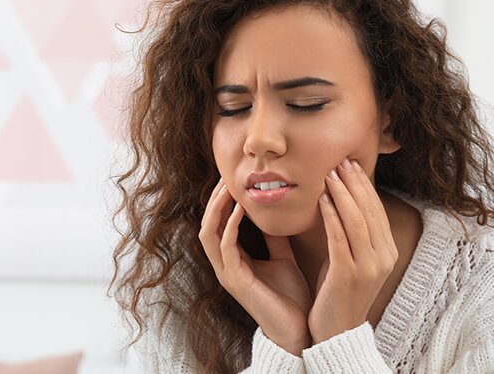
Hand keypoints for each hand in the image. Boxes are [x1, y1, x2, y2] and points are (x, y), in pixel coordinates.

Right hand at [199, 179, 311, 354]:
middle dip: (214, 200)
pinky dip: (231, 225)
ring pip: (209, 234)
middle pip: (208, 225)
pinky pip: (226, 247)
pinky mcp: (235, 280)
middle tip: (226, 178)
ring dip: (217, 208)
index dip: (222, 202)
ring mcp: (227, 273)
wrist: (298, 328)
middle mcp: (225, 265)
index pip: (218, 225)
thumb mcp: (282, 257)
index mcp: (234, 260)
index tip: (233, 180)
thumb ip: (274, 237)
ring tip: (228, 188)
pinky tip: (242, 209)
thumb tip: (274, 213)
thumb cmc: (289, 296)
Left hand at [308, 158, 398, 343]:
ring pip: (357, 221)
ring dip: (343, 194)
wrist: (336, 330)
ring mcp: (368, 267)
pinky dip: (332, 216)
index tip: (350, 164)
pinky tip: (322, 200)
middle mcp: (383, 257)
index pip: (376, 210)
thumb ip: (351, 233)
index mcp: (387, 251)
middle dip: (354, 183)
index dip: (363, 185)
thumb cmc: (339, 290)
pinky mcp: (349, 275)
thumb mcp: (351, 258)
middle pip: (369, 211)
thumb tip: (339, 198)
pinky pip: (340, 238)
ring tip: (329, 174)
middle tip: (340, 161)